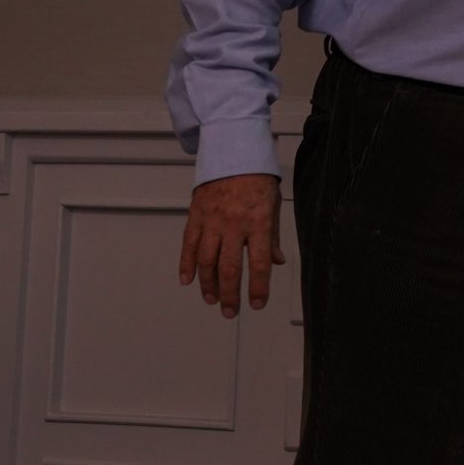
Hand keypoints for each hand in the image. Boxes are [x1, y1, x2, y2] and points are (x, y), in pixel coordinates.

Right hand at [179, 172, 283, 318]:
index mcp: (259, 222)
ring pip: (206, 261)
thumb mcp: (273, 206)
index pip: (259, 263)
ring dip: (208, 285)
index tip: (257, 304)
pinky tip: (187, 281)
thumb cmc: (258, 180)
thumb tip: (277, 263)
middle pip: (229, 268)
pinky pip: (189, 245)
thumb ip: (272, 237)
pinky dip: (186, 265)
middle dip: (229, 295)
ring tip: (211, 300)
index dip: (258, 287)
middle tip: (230, 312)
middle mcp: (234, 224)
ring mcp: (212, 220)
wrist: (234, 151)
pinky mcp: (196, 215)